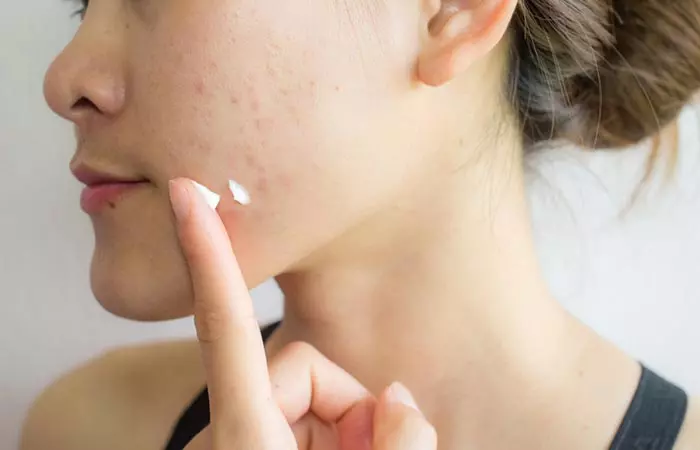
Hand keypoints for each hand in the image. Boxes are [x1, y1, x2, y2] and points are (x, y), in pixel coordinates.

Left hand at [169, 178, 437, 449]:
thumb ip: (402, 442)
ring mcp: (231, 441)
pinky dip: (324, 436)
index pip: (226, 324)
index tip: (186, 194)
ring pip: (305, 389)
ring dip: (339, 428)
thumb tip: (397, 397)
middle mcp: (224, 434)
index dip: (208, 252)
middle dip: (344, 405)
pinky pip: (296, 413)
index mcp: (244, 440)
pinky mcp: (241, 448)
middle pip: (301, 363)